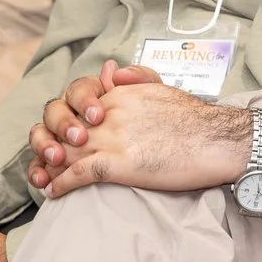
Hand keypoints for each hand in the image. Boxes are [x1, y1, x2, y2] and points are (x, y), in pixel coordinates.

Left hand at [31, 59, 250, 197]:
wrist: (217, 140)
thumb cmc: (197, 121)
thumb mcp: (163, 88)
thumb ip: (135, 77)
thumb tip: (110, 69)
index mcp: (119, 96)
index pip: (75, 105)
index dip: (62, 122)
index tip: (62, 137)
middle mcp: (110, 114)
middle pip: (62, 128)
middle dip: (48, 144)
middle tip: (47, 160)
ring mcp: (111, 140)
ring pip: (62, 151)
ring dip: (47, 167)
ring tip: (43, 178)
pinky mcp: (117, 164)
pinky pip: (76, 174)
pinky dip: (60, 184)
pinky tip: (54, 192)